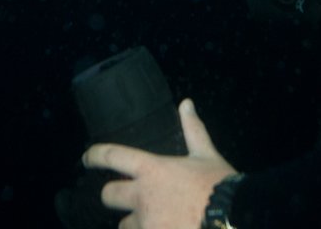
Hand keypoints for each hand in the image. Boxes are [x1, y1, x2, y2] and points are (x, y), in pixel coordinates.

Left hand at [82, 98, 238, 228]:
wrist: (234, 219)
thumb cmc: (220, 187)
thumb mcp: (206, 156)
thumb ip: (193, 130)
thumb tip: (186, 104)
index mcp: (152, 170)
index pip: (112, 156)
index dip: (94, 155)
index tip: (86, 159)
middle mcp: (142, 197)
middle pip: (108, 195)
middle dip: (114, 196)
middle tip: (124, 198)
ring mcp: (146, 224)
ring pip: (125, 226)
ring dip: (135, 224)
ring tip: (154, 222)